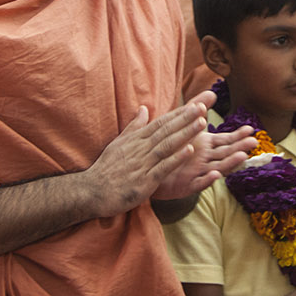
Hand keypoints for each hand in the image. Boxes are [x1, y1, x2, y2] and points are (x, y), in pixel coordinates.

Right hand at [82, 97, 214, 215]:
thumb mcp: (119, 143)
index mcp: (137, 139)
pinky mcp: (144, 181)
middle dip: (186, 118)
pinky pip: (163, 167)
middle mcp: (141, 148)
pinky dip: (176, 158)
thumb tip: (144, 109)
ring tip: (201, 123)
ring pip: (168, 145)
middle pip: (167, 130)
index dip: (179, 114)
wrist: (92, 191)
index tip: (195, 105)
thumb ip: (134, 127)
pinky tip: (189, 150)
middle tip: (203, 107)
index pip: (161, 123)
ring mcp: (143, 164)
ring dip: (185, 133)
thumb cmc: (106, 168)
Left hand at [155, 91, 256, 199]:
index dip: (237, 135)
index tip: (250, 129)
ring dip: (230, 163)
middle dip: (240, 147)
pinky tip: (215, 174)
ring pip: (217, 167)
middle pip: (226, 153)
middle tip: (253, 142)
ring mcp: (198, 172)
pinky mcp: (187, 185)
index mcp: (205, 145)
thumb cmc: (168, 146)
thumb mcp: (183, 124)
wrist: (150, 168)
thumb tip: (211, 92)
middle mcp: (205, 159)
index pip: (225, 140)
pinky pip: (199, 183)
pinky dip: (207, 179)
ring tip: (242, 156)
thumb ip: (196, 108)